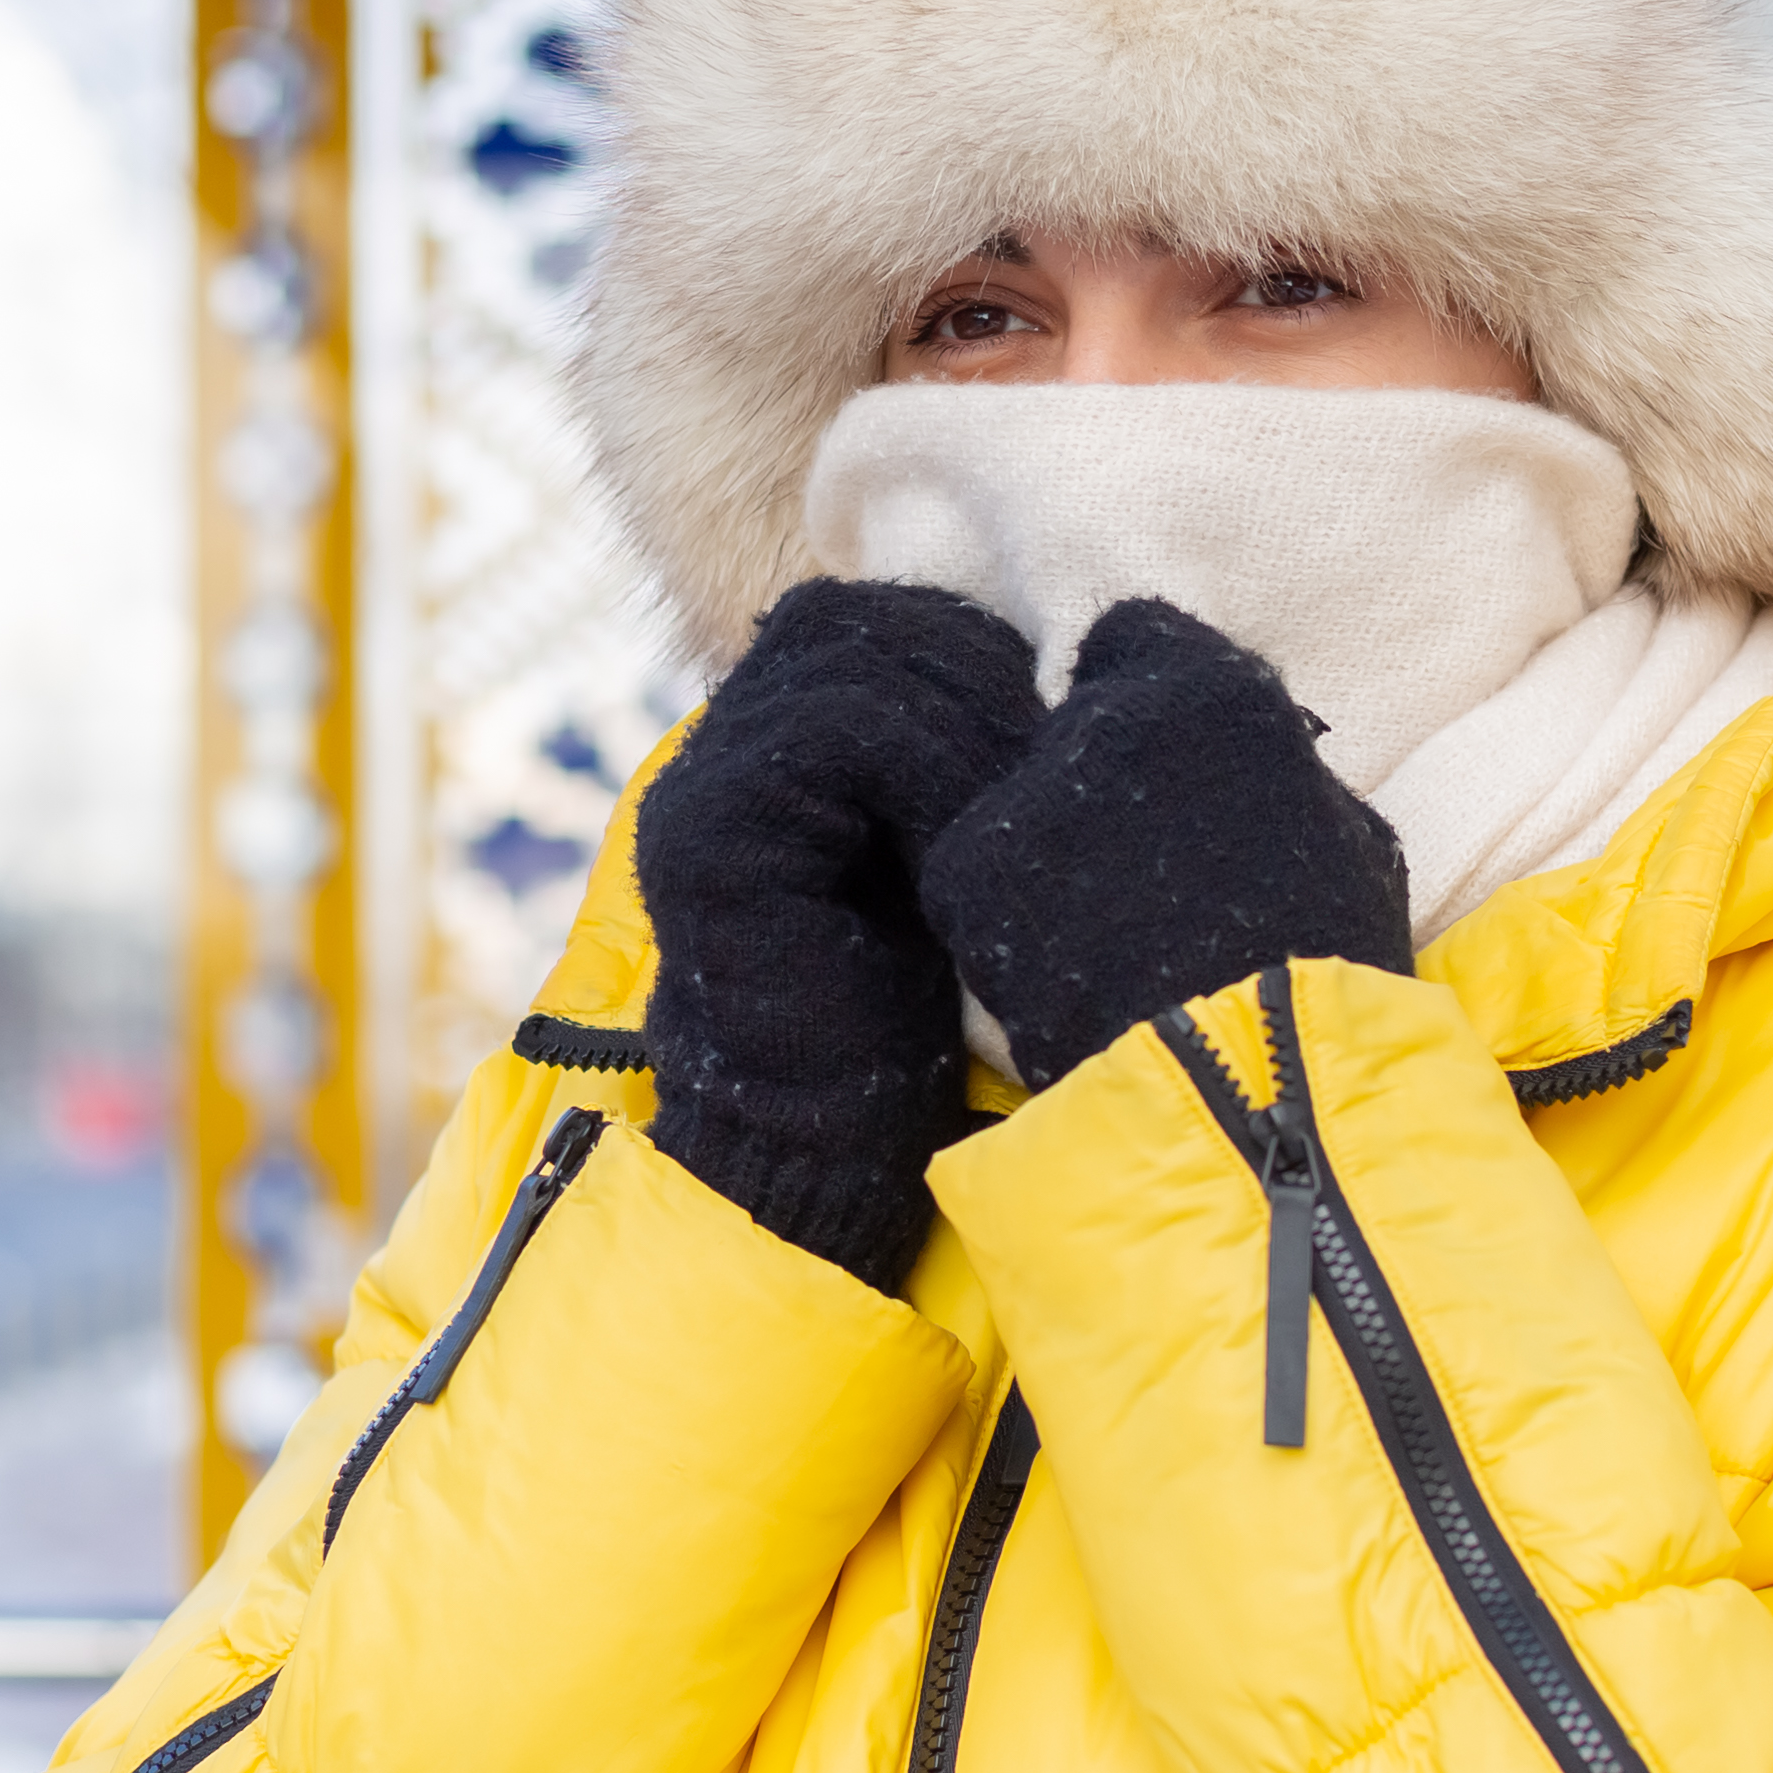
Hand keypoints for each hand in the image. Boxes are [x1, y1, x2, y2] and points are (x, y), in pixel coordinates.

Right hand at [632, 578, 1044, 1285]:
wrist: (827, 1155)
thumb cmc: (916, 1023)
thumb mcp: (947, 862)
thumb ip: (957, 767)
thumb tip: (1070, 667)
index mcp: (770, 746)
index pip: (867, 618)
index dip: (969, 648)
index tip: (1057, 718)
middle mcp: (720, 749)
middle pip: (852, 617)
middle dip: (970, 667)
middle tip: (1050, 747)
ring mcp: (701, 786)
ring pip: (849, 657)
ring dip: (961, 711)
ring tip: (1025, 792)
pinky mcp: (707, 833)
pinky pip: (836, 732)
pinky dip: (931, 766)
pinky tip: (978, 835)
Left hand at [920, 598, 1412, 1090]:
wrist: (1249, 1088)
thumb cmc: (1331, 974)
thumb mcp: (1352, 844)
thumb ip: (1283, 776)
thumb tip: (1254, 766)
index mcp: (1213, 691)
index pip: (1137, 638)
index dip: (1148, 695)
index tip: (1162, 757)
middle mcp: (1106, 716)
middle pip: (1076, 724)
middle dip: (1101, 780)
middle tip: (1137, 867)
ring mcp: (1027, 793)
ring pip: (1022, 802)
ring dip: (1050, 850)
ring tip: (1100, 937)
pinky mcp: (965, 871)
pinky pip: (979, 878)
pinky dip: (1003, 918)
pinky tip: (1054, 974)